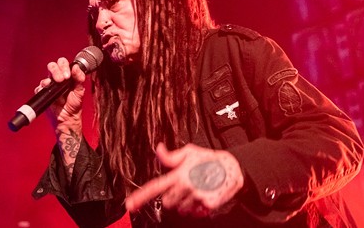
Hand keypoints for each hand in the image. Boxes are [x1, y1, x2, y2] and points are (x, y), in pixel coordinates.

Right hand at [35, 57, 85, 127]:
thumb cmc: (74, 104)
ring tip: (57, 84)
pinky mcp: (43, 94)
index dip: (64, 66)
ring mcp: (49, 86)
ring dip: (50, 78)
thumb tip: (76, 67)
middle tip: (63, 78)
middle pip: (52, 66)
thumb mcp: (80, 90)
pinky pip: (39, 88)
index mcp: (66, 75)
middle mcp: (56, 78)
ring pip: (45, 76)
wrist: (68, 118)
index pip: (62, 63)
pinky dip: (43, 88)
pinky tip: (48, 91)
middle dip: (56, 70)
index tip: (68, 75)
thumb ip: (79, 78)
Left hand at [125, 143, 243, 217]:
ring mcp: (197, 196)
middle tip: (182, 189)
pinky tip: (202, 198)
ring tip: (194, 192)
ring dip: (184, 205)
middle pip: (167, 203)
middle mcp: (186, 186)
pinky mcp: (208, 204)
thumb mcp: (189, 151)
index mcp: (178, 173)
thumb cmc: (210, 158)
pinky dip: (197, 210)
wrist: (233, 167)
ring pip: (180, 210)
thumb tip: (159, 149)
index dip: (140, 197)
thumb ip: (171, 156)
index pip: (155, 187)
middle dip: (171, 198)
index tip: (130, 205)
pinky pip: (196, 214)